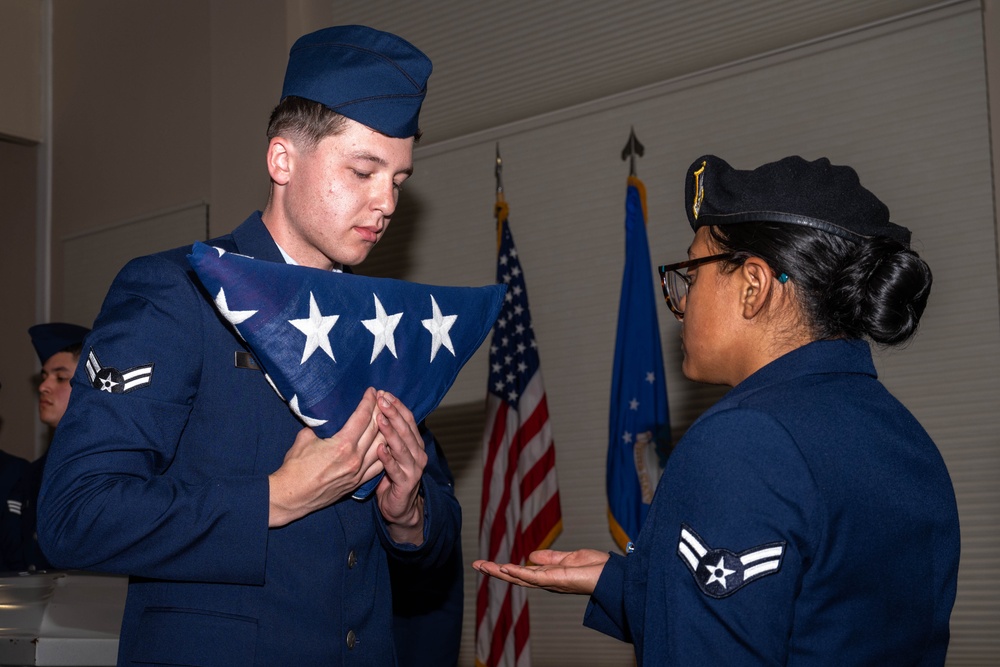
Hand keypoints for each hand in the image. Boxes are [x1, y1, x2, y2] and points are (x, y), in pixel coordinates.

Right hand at [268, 387, 383, 526]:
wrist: (292, 496)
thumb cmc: (295, 467)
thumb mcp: (304, 438)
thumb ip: (320, 426)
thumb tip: (327, 417)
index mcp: (342, 445)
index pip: (362, 418)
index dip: (368, 402)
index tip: (372, 391)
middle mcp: (355, 458)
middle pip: (375, 429)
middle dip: (380, 411)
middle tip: (383, 399)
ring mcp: (358, 472)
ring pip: (381, 447)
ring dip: (386, 430)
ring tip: (388, 418)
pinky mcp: (357, 483)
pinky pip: (378, 466)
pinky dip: (385, 453)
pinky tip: (387, 444)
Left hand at [373, 391, 427, 544]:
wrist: (399, 507)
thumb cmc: (391, 476)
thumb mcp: (390, 452)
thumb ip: (385, 435)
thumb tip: (371, 412)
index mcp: (414, 443)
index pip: (407, 419)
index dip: (397, 406)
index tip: (384, 393)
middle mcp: (417, 453)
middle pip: (406, 430)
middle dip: (394, 413)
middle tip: (382, 400)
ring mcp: (413, 469)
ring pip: (403, 447)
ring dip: (391, 433)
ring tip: (380, 419)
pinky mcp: (406, 483)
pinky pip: (396, 469)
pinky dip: (388, 459)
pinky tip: (380, 449)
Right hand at [473, 549, 609, 594]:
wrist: (611, 576)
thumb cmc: (595, 568)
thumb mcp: (568, 558)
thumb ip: (550, 558)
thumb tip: (531, 556)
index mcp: (547, 575)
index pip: (521, 572)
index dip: (504, 568)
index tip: (487, 563)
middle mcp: (545, 581)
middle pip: (514, 577)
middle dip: (495, 571)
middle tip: (476, 564)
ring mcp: (549, 582)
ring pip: (519, 578)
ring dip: (500, 572)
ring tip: (482, 566)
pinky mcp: (555, 580)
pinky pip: (533, 577)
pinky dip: (518, 573)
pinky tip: (505, 568)